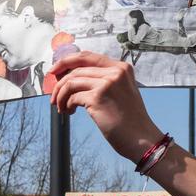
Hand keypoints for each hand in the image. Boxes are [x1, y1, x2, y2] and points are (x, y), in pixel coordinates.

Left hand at [49, 52, 163, 162]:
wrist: (142, 139)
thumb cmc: (130, 120)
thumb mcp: (122, 91)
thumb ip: (103, 80)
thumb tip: (72, 78)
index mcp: (121, 68)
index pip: (87, 56)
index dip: (67, 61)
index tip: (55, 70)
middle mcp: (115, 72)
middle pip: (76, 69)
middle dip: (60, 82)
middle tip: (53, 95)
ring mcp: (106, 84)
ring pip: (71, 82)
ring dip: (61, 95)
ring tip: (61, 107)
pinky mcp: (98, 98)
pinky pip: (72, 97)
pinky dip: (66, 105)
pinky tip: (70, 112)